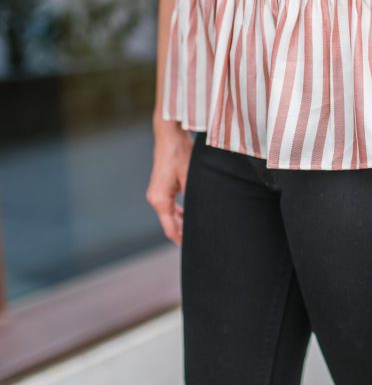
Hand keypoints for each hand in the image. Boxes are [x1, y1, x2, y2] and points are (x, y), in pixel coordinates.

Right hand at [146, 119, 192, 244]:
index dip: (181, 240)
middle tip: (200, 241)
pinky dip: (178, 213)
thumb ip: (195, 198)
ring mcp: (156, 193)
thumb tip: (204, 214)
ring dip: (181, 223)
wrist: (170, 135)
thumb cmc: (181, 153)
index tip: (193, 249)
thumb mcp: (192, 177)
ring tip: (197, 231)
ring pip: (169, 215)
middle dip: (183, 233)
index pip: (170, 228)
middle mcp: (155, 198)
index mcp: (160, 199)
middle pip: (169, 224)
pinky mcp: (160, 187)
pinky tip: (189, 215)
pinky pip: (168, 206)